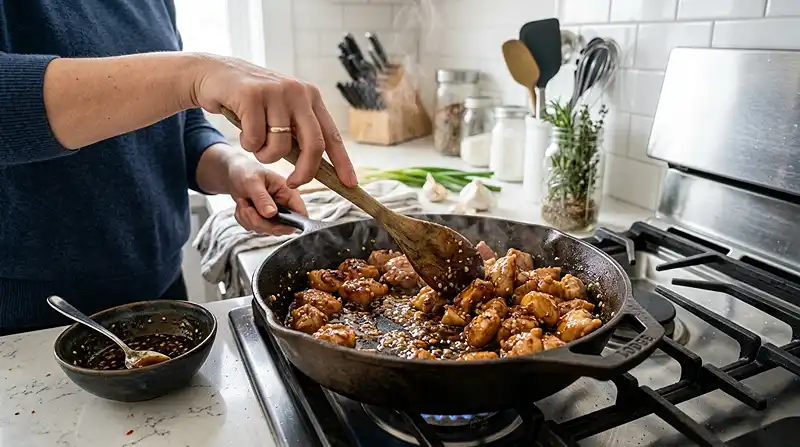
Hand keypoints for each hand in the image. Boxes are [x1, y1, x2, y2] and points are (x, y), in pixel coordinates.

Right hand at [189, 54, 356, 188]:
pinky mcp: (252, 96)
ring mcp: (276, 92)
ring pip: (280, 147)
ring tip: (254, 141)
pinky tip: (241, 128)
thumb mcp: (281, 110)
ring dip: (265, 155)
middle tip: (292, 183)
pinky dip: (247, 144)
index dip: (342, 162)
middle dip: (305, 172)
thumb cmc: (249, 100)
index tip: (349, 183)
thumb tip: (316, 167)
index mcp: (310, 96)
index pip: (331, 135)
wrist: (212, 74)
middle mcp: (298, 92)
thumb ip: (298, 131)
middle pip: (313, 145)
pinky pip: (255, 140)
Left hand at [226, 156, 307, 234]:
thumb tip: (271, 214)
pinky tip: (242, 207)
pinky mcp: (263, 220)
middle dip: (259, 220)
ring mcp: (274, 215)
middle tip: (246, 207)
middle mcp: (284, 206)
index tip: (272, 222)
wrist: (233, 174)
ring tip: (243, 203)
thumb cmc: (246, 172)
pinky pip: (254, 229)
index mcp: (289, 193)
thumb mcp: (252, 182)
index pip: (301, 214)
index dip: (291, 223)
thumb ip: (262, 198)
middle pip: (280, 227)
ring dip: (248, 219)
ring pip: (265, 229)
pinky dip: (244, 220)